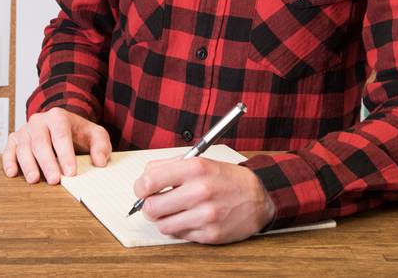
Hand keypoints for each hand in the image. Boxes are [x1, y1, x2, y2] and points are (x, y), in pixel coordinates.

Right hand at [2, 107, 111, 184]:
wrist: (60, 126)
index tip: (71, 172)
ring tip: (34, 180)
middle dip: (47, 162)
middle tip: (54, 180)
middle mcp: (38, 121)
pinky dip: (8, 161)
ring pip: (24, 147)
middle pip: (40, 142)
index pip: (61, 134)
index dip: (65, 154)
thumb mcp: (95, 135)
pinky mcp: (14, 140)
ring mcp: (25, 130)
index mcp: (58, 116)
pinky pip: (8, 150)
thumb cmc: (78, 134)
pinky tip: (12, 173)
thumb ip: (101, 145)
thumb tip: (100, 161)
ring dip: (28, 164)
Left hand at [133, 157, 275, 243]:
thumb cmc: (225, 178)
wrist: (258, 196)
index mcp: (194, 168)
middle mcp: (199, 191)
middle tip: (154, 203)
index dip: (140, 187)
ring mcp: (205, 215)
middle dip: (148, 206)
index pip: (150, 180)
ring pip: (163, 225)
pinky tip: (189, 218)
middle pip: (152, 207)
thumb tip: (143, 179)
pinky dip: (180, 228)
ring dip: (163, 220)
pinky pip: (180, 235)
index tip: (142, 189)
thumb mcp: (199, 161)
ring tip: (172, 211)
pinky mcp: (210, 235)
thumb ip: (169, 167)